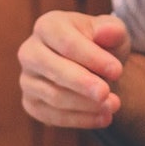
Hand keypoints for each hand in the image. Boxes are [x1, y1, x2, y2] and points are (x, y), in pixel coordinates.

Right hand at [18, 11, 129, 128]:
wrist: (95, 67)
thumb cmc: (102, 44)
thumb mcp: (113, 33)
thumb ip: (112, 30)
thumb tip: (106, 31)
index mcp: (48, 25)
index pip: (67, 43)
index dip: (92, 58)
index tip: (117, 71)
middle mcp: (30, 51)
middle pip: (54, 69)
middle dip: (83, 84)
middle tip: (107, 94)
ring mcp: (27, 79)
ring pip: (54, 96)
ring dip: (86, 104)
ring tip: (114, 105)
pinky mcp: (31, 104)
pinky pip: (53, 116)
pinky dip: (81, 119)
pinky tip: (103, 117)